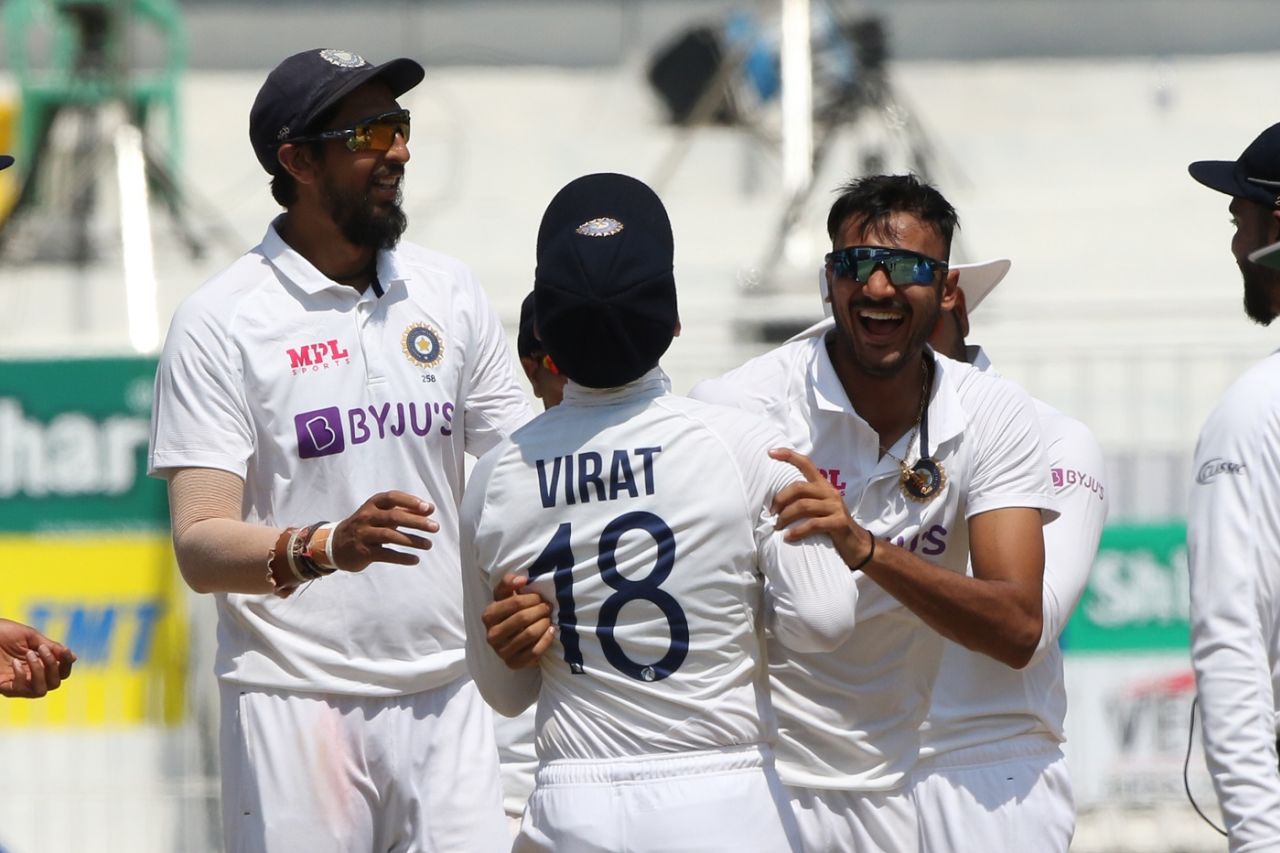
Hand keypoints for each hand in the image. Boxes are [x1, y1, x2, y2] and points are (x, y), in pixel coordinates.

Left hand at [0, 619, 75, 698]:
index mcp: (38, 661)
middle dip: (53, 667)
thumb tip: (74, 657)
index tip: (66, 652)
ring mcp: (17, 683)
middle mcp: (29, 674)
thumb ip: (50, 646)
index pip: (61, 670)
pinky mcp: (4, 687)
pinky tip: (15, 664)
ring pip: (41, 690)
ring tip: (30, 656)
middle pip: (55, 683)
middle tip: (42, 651)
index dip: (67, 663)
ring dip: (40, 673)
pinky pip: (21, 690)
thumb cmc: (0, 632)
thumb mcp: (28, 636)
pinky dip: (22, 676)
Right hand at [330, 491, 439, 571]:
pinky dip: (401, 557)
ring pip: (390, 536)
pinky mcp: (363, 552)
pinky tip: (415, 559)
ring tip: (428, 545)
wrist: (336, 544)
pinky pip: (385, 554)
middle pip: (394, 517)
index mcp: (373, 504)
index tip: (428, 508)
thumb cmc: (366, 526)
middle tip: (435, 527)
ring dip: (412, 540)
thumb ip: (404, 510)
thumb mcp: (381, 514)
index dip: (410, 501)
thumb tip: (430, 509)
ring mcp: (364, 535)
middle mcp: (367, 517)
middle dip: (417, 522)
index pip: (392, 498)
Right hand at [482, 574, 553, 669]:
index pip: (515, 602)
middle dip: (540, 610)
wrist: (511, 638)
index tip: (541, 598)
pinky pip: (534, 652)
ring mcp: (501, 651)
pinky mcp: (513, 664)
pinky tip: (552, 631)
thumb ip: (509, 582)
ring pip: (529, 634)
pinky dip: (546, 640)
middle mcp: (491, 635)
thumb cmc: (510, 613)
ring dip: (544, 623)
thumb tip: (522, 579)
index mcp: (488, 615)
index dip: (533, 598)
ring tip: (549, 619)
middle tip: (548, 607)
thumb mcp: (506, 596)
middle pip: (523, 618)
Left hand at [769, 447, 873, 568]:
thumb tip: (775, 504)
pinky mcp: (839, 522)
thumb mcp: (819, 508)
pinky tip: (788, 537)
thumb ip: (804, 500)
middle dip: (780, 499)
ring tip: (777, 526)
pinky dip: (797, 531)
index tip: (770, 452)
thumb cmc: (831, 526)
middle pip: (799, 487)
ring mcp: (835, 507)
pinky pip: (813, 524)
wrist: (857, 544)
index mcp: (823, 486)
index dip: (788, 456)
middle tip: (771, 513)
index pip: (806, 464)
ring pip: (803, 506)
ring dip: (786, 516)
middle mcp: (830, 492)